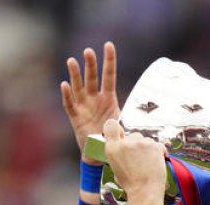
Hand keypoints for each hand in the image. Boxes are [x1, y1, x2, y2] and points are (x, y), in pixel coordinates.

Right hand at [61, 42, 119, 163]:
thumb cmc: (113, 137)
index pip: (109, 76)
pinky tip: (64, 84)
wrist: (100, 154)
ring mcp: (84, 106)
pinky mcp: (76, 117)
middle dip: (90, 64)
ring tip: (72, 61)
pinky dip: (67, 95)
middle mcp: (94, 99)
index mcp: (109, 98)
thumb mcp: (124, 126)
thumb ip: (130, 118)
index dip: (109, 61)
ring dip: (75, 74)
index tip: (108, 45)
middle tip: (88, 51)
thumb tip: (144, 116)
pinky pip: (70, 104)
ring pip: (78, 87)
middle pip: (92, 78)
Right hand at [103, 119, 165, 195]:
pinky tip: (156, 162)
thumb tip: (125, 147)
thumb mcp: (116, 168)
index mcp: (112, 148)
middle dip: (137, 144)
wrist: (145, 191)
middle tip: (139, 159)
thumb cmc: (131, 184)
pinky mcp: (154, 145)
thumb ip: (119, 153)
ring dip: (148, 149)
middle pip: (133, 135)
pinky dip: (159, 152)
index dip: (117, 129)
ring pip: (146, 140)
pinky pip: (158, 145)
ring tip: (148, 164)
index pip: (111, 125)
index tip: (122, 135)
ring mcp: (140, 143)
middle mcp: (125, 143)